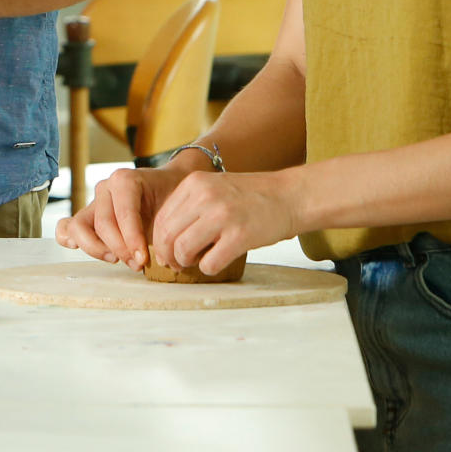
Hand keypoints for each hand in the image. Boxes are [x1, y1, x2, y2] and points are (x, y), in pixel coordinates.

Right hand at [54, 164, 182, 269]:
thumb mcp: (172, 209)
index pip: (124, 214)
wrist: (167, 188)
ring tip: (116, 259)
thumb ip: (165, 230)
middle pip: (103, 224)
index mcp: (125, 180)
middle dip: (120, 249)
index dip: (133, 240)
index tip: (144, 259)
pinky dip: (67, 238)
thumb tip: (162, 263)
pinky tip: (76, 248)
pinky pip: (67, 226)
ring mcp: (94, 201)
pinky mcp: (87, 215)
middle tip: (138, 264)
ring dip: (96, 248)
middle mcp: (105, 188)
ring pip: (79, 226)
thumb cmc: (170, 199)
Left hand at [149, 169, 303, 276]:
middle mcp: (204, 196)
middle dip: (168, 256)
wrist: (290, 196)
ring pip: (182, 249)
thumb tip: (165, 242)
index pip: (161, 218)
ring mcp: (222, 215)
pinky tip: (216, 263)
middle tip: (177, 264)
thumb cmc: (251, 198)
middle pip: (167, 235)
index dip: (159, 241)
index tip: (167, 253)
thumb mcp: (214, 189)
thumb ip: (190, 208)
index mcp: (194, 183)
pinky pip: (209, 263)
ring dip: (186, 263)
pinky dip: (208, 268)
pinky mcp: (240, 235)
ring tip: (197, 262)